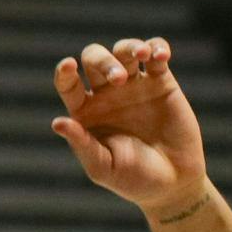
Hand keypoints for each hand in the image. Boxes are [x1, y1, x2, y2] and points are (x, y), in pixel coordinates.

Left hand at [50, 38, 206, 214]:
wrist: (173, 184)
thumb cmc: (132, 179)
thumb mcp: (103, 167)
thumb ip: (82, 144)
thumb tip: (57, 123)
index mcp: (85, 111)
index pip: (68, 83)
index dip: (64, 72)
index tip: (69, 65)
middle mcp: (106, 93)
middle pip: (95, 58)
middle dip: (104, 61)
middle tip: (119, 79)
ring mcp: (135, 85)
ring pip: (124, 50)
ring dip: (130, 47)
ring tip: (143, 55)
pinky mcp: (162, 82)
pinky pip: (156, 54)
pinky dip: (157, 47)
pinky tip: (159, 56)